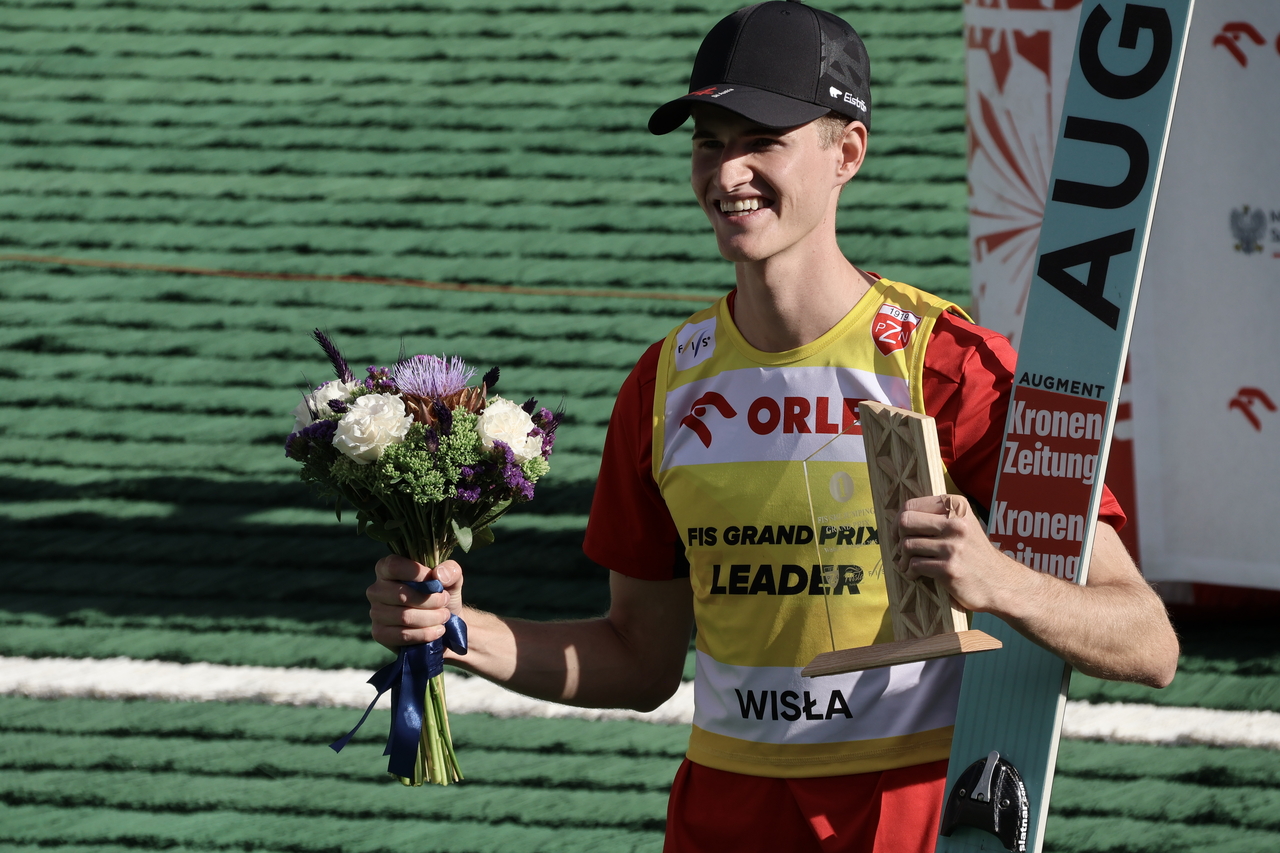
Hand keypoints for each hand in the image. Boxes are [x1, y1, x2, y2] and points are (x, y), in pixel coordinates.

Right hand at [366, 555, 463, 649]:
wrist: (443, 623)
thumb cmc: (442, 594)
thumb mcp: (452, 578)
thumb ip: (450, 570)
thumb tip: (438, 575)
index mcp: (387, 568)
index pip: (394, 566)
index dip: (417, 573)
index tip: (437, 582)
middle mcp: (376, 589)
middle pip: (401, 594)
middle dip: (430, 600)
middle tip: (444, 601)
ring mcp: (375, 612)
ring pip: (404, 616)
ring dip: (431, 618)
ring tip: (444, 616)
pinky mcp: (379, 633)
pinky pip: (402, 635)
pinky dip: (425, 633)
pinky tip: (438, 630)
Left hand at [897, 494, 1028, 613]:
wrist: (1000, 582)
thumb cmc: (974, 553)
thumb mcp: (962, 525)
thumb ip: (937, 516)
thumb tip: (900, 516)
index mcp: (956, 507)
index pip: (911, 505)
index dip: (899, 519)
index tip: (900, 532)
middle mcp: (956, 524)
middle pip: (905, 522)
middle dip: (897, 537)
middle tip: (900, 548)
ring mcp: (953, 546)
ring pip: (907, 545)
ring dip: (902, 558)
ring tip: (907, 564)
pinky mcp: (949, 569)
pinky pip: (915, 565)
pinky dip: (909, 571)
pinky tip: (914, 575)